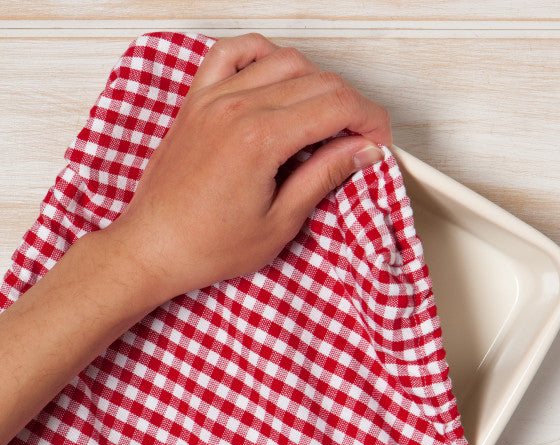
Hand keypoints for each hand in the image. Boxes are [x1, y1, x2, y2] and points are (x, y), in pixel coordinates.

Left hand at [109, 32, 391, 302]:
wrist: (154, 247)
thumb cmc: (208, 246)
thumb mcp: (279, 223)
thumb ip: (324, 176)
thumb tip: (361, 151)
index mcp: (260, 140)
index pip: (337, 105)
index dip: (370, 121)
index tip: (377, 143)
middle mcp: (236, 107)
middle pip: (318, 80)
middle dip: (352, 106)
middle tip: (358, 139)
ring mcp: (212, 98)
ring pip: (283, 60)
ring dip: (316, 83)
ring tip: (323, 118)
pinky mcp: (196, 101)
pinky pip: (232, 53)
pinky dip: (262, 56)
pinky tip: (275, 77)